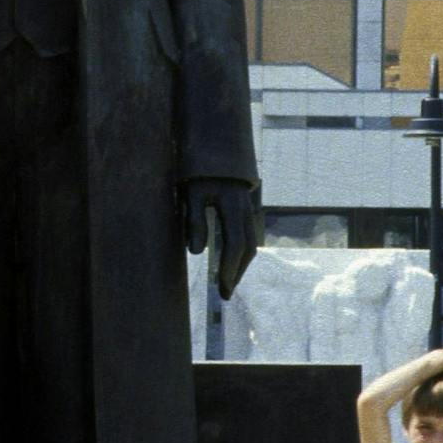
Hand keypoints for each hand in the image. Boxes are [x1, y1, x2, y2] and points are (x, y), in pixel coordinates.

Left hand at [184, 178, 258, 299]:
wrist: (217, 148)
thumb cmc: (199, 172)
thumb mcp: (192, 193)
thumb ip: (194, 220)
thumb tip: (196, 253)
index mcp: (232, 204)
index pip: (235, 243)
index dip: (230, 267)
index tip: (222, 286)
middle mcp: (245, 209)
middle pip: (248, 248)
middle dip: (238, 273)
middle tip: (226, 293)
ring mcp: (247, 209)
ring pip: (251, 243)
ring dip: (241, 265)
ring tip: (228, 283)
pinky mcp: (244, 210)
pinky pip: (247, 236)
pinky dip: (241, 254)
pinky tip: (231, 263)